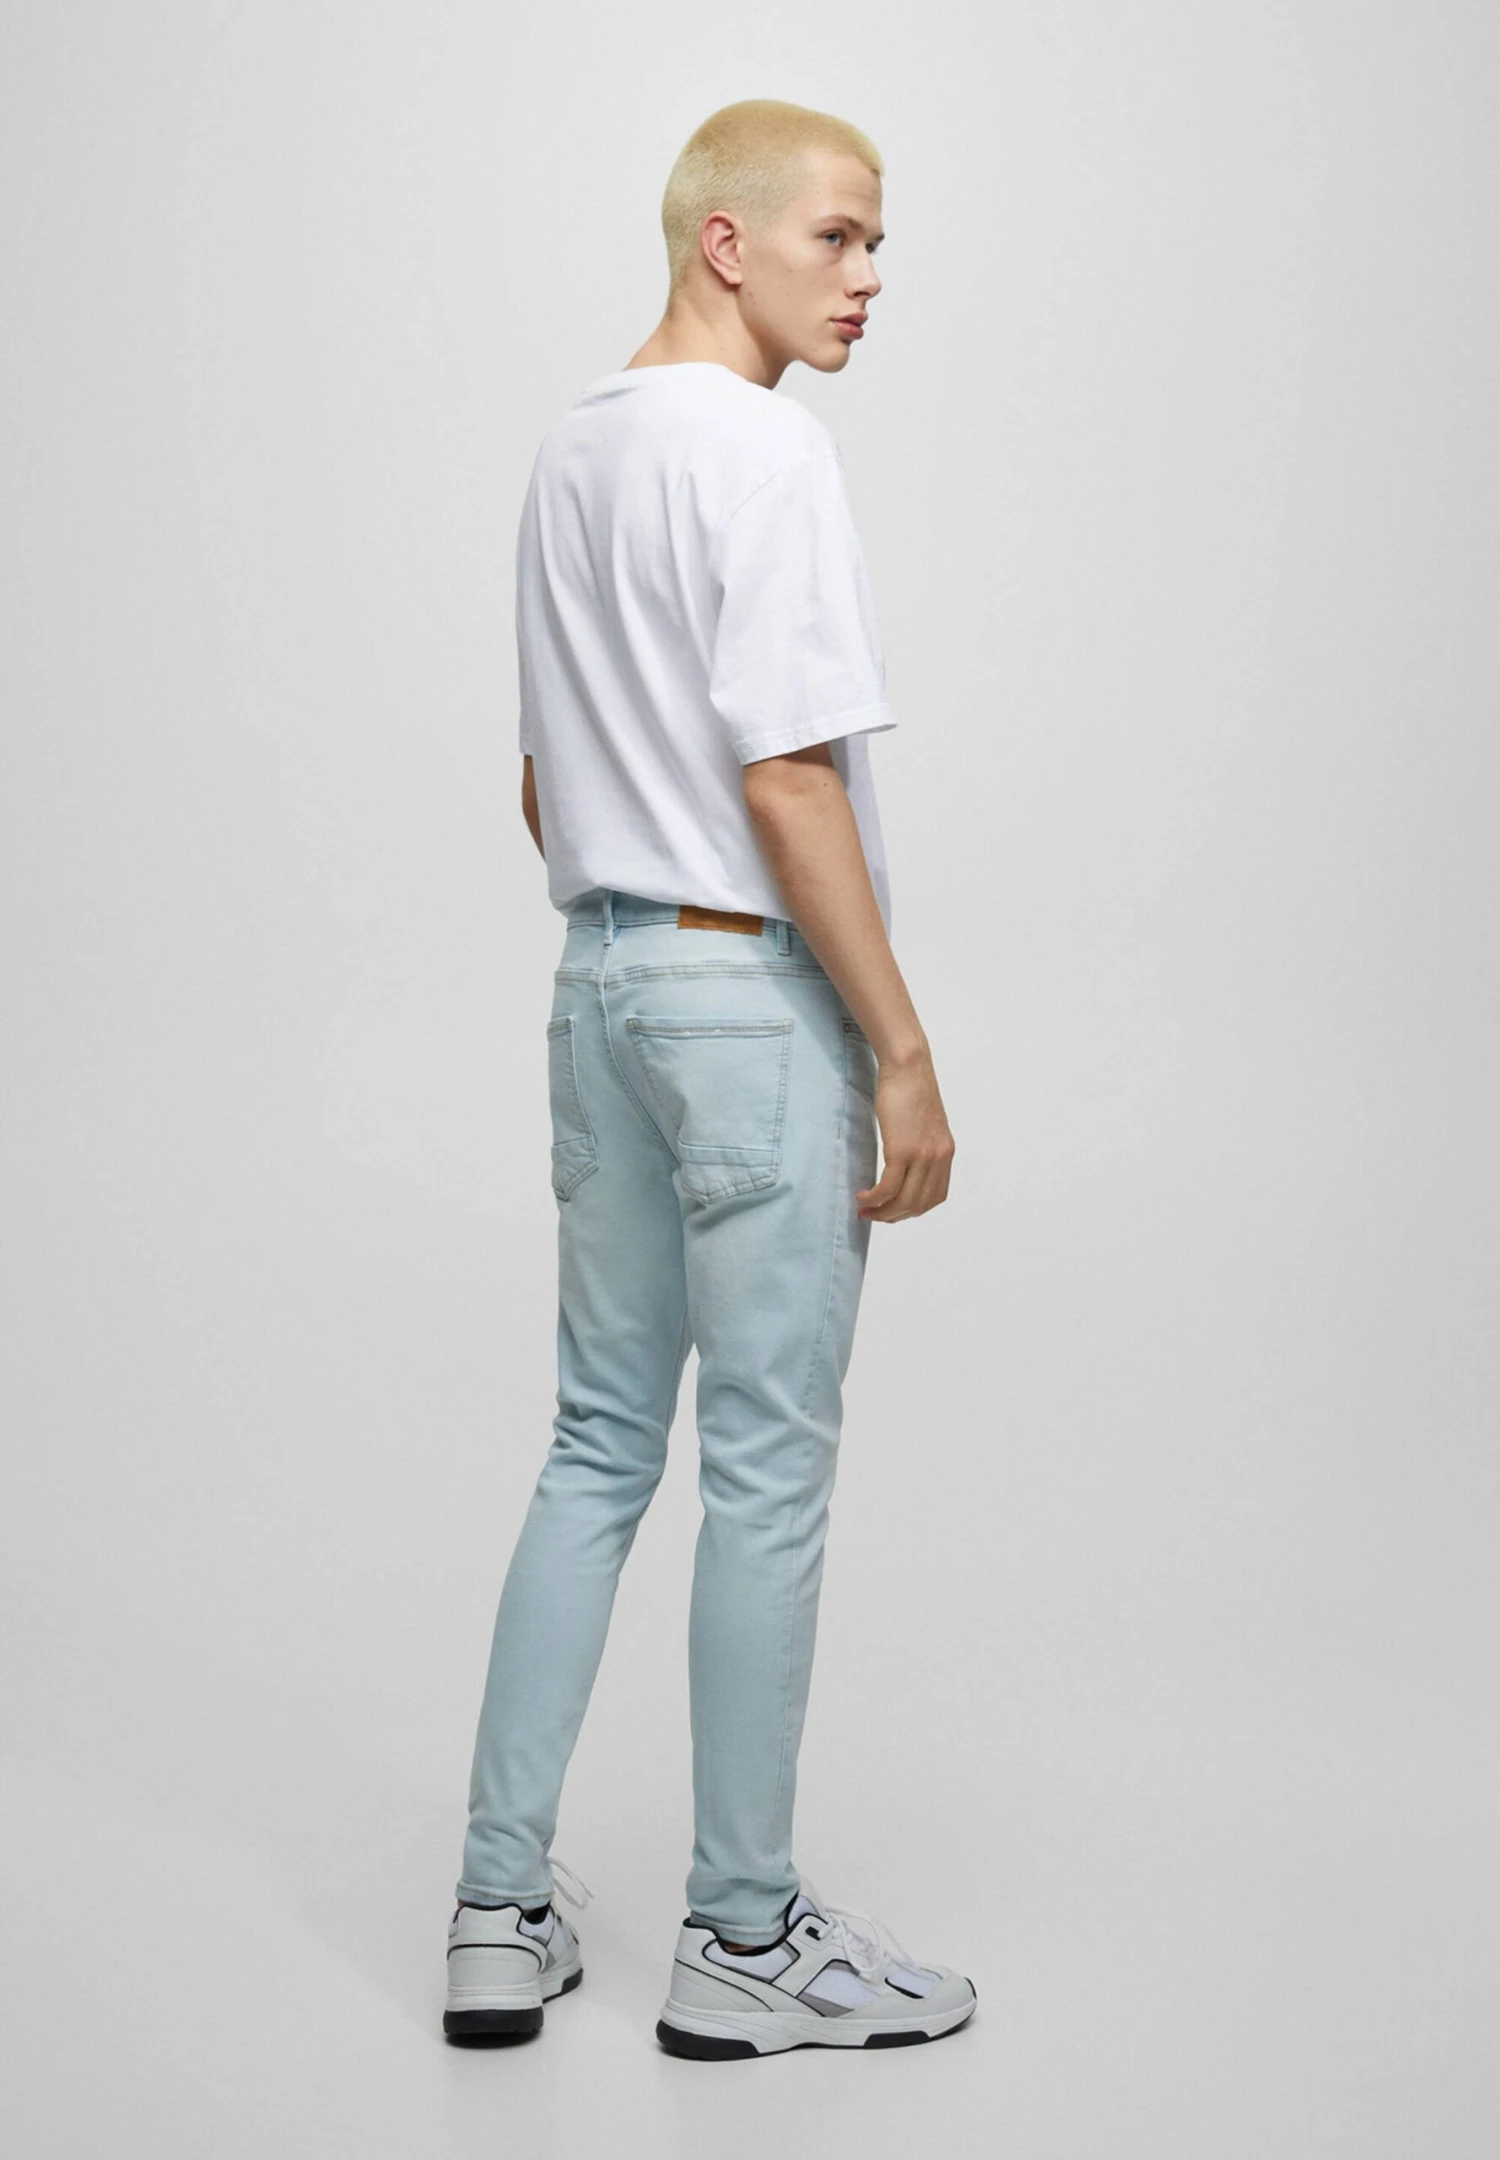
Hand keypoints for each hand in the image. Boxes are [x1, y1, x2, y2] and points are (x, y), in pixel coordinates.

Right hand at [856, 1047, 954, 1221]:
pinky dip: (874, 1198)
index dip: (912, 1209)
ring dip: (882, 1212)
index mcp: (945, 1153)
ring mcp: (922, 1156)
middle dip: (894, 1216)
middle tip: (873, 1215)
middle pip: (918, 1204)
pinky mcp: (902, 1150)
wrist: (908, 1067)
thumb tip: (904, 1163)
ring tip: (864, 1209)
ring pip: (903, 1201)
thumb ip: (920, 1145)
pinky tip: (862, 1196)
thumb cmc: (910, 1088)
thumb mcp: (924, 1123)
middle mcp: (938, 1158)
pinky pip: (888, 1188)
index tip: (892, 1209)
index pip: (935, 1196)